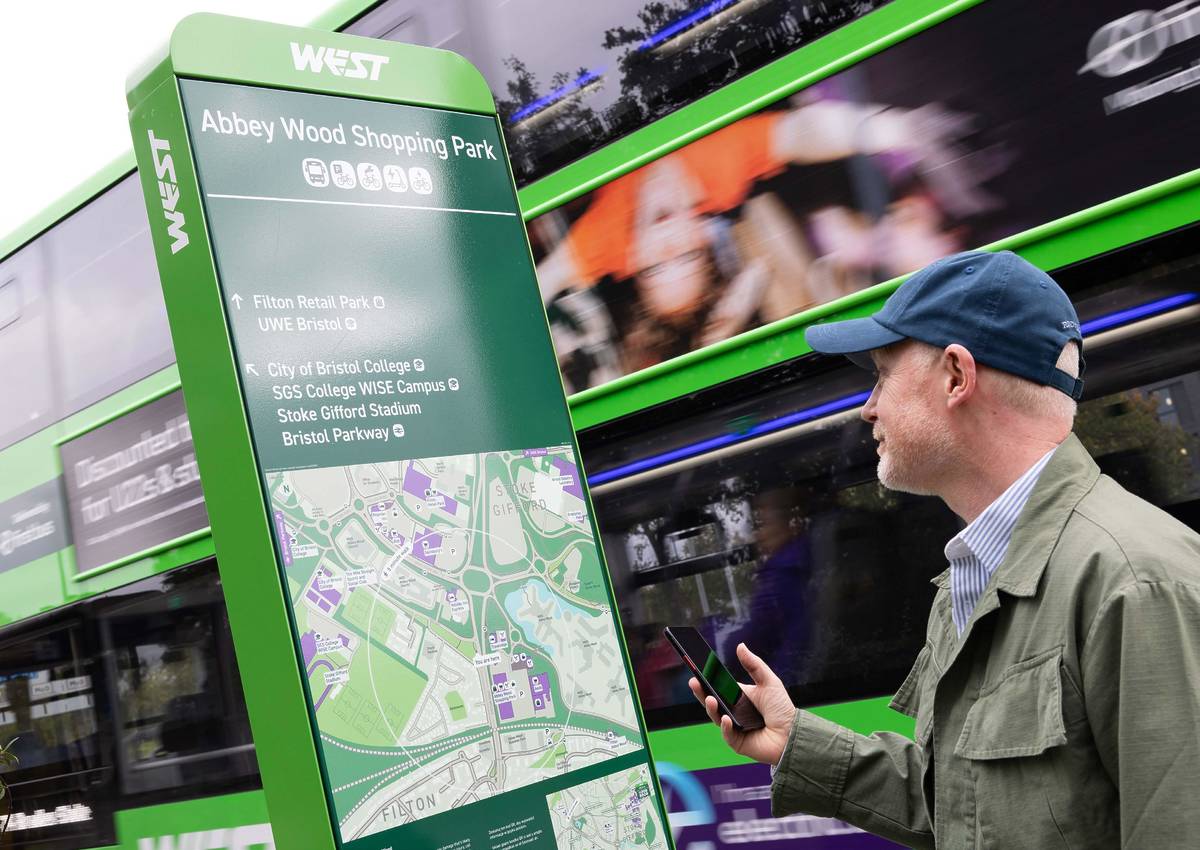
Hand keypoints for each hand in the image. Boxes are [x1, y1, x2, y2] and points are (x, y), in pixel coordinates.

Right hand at [689, 642, 796, 765]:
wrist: (792, 733)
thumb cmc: (782, 708)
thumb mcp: (768, 681)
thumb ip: (753, 664)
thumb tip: (740, 646)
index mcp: (739, 697)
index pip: (718, 688)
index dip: (707, 681)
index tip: (698, 671)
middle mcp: (733, 712)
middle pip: (712, 702)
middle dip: (701, 692)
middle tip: (693, 682)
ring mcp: (734, 727)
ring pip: (716, 717)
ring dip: (711, 708)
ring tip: (710, 698)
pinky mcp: (737, 742)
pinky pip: (727, 734)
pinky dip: (725, 727)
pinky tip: (726, 719)